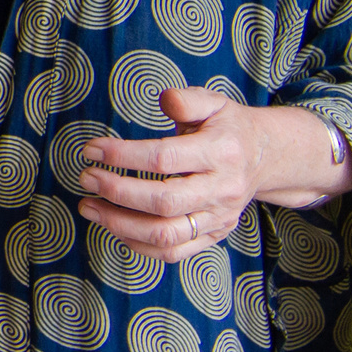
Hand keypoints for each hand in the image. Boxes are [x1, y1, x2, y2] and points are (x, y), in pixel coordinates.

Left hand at [75, 86, 351, 261]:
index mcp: (220, 152)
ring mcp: (218, 218)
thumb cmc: (227, 128)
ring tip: (89, 206)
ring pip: (166, 234)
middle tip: (86, 178)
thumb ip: (188, 99)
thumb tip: (164, 99)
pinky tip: (114, 226)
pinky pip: (173, 252)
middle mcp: (221, 189)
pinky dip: (138, 244)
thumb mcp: (214, 102)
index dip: (123, 156)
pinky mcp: (212, 236)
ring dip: (120, 224)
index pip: (165, 158)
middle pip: (164, 201)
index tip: (92, 150)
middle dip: (117, 191)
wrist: (264, 158)